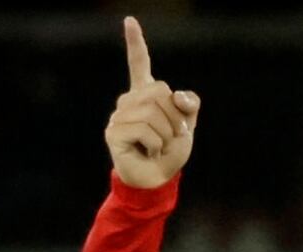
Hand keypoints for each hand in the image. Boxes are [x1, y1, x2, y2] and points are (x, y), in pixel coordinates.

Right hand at [106, 17, 197, 189]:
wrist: (157, 180)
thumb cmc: (170, 151)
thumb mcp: (187, 125)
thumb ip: (189, 105)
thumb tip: (179, 95)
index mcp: (144, 95)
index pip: (139, 64)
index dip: (135, 43)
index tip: (129, 20)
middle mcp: (128, 102)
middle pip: (160, 92)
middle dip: (175, 117)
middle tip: (171, 136)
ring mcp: (118, 116)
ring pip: (153, 112)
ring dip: (167, 134)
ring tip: (159, 146)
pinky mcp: (114, 133)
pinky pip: (145, 130)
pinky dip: (156, 144)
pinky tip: (148, 152)